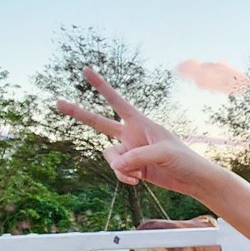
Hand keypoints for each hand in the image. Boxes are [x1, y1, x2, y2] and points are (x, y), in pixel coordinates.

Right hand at [57, 68, 212, 197]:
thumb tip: (116, 165)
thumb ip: (138, 157)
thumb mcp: (163, 154)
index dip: (102, 86)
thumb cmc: (184, 160)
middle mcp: (131, 134)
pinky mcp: (131, 168)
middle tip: (57, 102)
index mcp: (140, 122)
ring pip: (109, 157)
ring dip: (121, 167)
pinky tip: (138, 181)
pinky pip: (117, 171)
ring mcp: (129, 151)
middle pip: (99, 123)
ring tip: (138, 173)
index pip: (117, 102)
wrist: (192, 180)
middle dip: (78, 113)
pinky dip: (124, 177)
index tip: (86, 70)